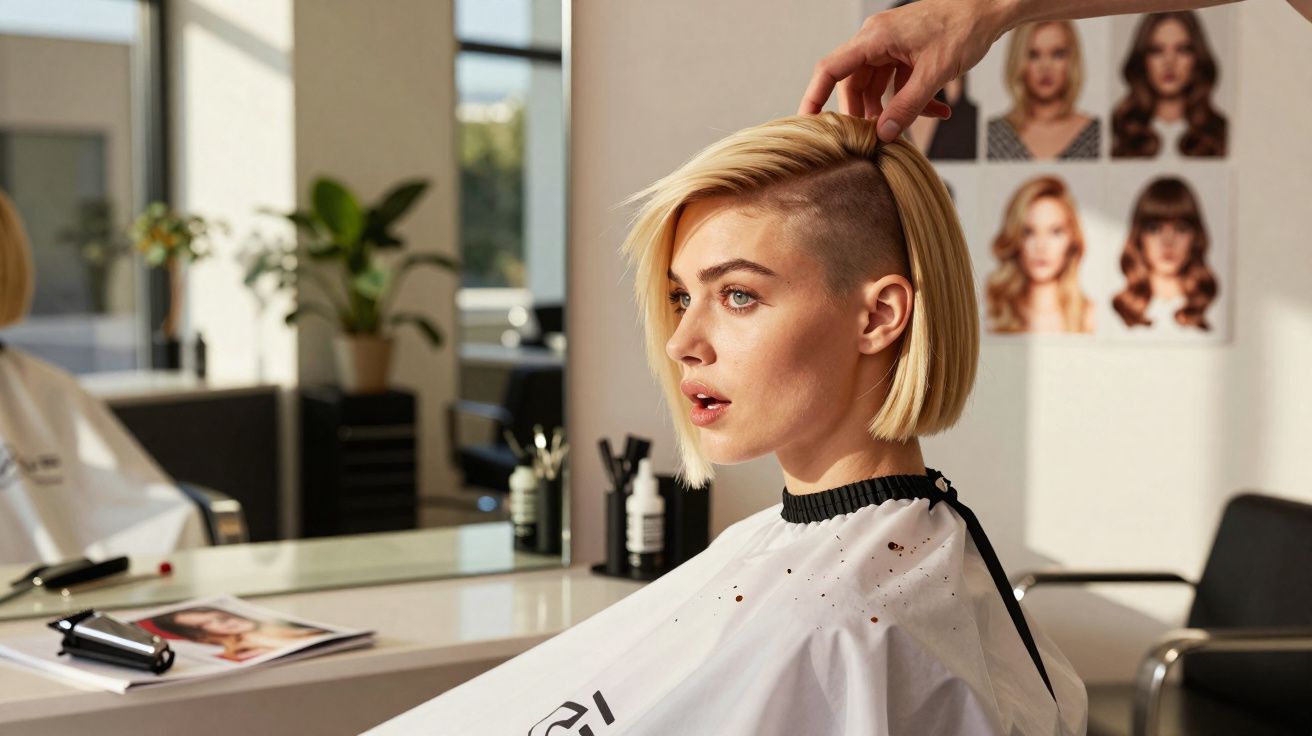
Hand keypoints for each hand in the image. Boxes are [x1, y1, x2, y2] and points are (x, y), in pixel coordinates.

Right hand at [799, 0, 1013, 141]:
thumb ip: (906, 107)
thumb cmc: (964, 28)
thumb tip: (883, 136)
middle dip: (862, 113)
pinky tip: (938, 111)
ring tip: (910, 130)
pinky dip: (912, 99)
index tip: (807, 124)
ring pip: (876, 86)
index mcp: (874, 37)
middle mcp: (876, 39)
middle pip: (853, 83)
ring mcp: (891, 45)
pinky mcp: (907, 51)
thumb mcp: (934, 73)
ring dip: (891, 110)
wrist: (991, 8)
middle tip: (871, 140)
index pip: (830, 70)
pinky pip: (898, 81)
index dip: (814, 97)